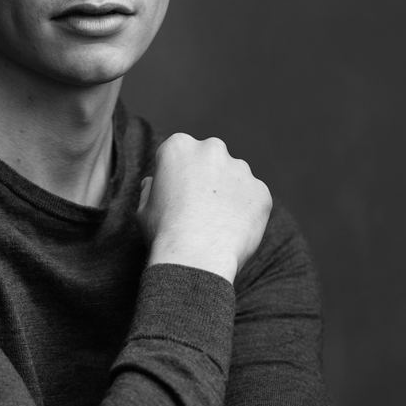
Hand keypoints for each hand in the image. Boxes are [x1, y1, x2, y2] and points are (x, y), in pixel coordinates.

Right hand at [137, 134, 270, 281]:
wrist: (196, 258)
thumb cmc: (164, 234)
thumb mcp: (144, 209)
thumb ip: (150, 190)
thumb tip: (152, 183)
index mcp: (179, 146)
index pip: (179, 155)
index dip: (177, 178)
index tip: (177, 198)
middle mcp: (212, 149)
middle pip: (210, 160)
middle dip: (207, 179)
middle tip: (199, 210)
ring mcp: (240, 169)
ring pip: (235, 178)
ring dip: (228, 194)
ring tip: (216, 224)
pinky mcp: (261, 191)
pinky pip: (253, 199)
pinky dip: (246, 212)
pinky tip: (232, 231)